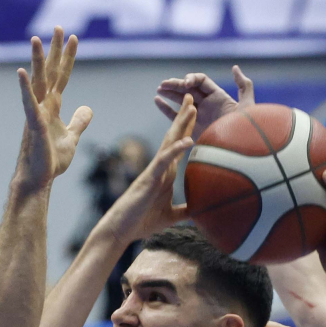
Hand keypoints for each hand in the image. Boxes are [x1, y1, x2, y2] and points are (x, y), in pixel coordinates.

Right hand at [14, 27, 92, 188]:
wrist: (39, 180)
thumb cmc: (51, 160)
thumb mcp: (72, 138)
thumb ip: (79, 121)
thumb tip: (87, 108)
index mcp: (52, 107)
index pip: (62, 76)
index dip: (67, 57)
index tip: (73, 37)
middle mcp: (42, 105)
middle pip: (49, 72)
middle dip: (54, 50)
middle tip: (58, 27)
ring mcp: (35, 114)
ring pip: (37, 83)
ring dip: (36, 61)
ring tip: (36, 39)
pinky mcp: (32, 126)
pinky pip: (28, 104)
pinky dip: (25, 88)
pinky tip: (21, 72)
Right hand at [98, 96, 196, 242]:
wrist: (122, 229)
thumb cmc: (142, 222)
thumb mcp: (171, 216)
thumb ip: (185, 211)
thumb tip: (203, 212)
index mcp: (167, 174)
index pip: (179, 146)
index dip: (187, 129)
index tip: (197, 113)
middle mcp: (161, 167)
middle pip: (175, 137)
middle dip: (184, 117)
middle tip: (193, 97)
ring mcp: (155, 170)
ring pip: (170, 142)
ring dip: (182, 124)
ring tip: (192, 106)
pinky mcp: (149, 178)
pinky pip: (164, 160)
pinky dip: (176, 150)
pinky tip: (187, 140)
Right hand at [154, 66, 254, 140]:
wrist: (237, 151)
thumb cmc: (245, 128)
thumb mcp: (248, 105)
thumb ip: (244, 85)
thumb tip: (234, 67)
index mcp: (218, 97)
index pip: (201, 81)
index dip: (192, 79)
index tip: (186, 83)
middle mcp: (207, 104)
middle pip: (188, 89)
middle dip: (176, 85)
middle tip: (164, 84)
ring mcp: (198, 116)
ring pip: (180, 100)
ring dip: (169, 93)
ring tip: (159, 89)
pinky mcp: (191, 128)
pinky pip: (175, 116)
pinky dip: (165, 108)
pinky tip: (157, 100)